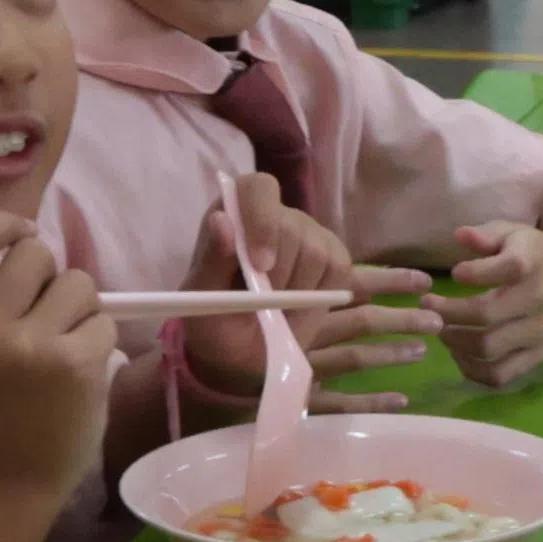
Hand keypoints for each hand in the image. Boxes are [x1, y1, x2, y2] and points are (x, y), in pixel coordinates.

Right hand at [0, 214, 118, 497]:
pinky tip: (77, 370)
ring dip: (77, 308)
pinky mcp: (77, 363)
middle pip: (34, 254)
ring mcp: (32, 347)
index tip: (20, 233)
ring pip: (77, 282)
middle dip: (46, 277)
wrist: (8, 479)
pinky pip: (103, 320)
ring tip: (58, 345)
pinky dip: (97, 340)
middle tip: (40, 315)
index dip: (0, 224)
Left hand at [178, 173, 441, 401]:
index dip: (264, 222)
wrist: (237, 352)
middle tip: (263, 307)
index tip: (260, 266)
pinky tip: (300, 308)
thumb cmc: (212, 322)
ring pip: (321, 251)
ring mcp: (307, 234)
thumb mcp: (200, 299)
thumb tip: (221, 221)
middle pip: (294, 227)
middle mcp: (274, 214)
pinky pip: (341, 270)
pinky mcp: (333, 257)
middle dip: (280, 275)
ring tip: (277, 312)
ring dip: (300, 292)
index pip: (258, 189)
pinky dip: (323, 296)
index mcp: (233, 212)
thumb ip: (210, 259)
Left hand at [444, 219, 542, 389]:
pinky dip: (472, 370)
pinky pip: (500, 375)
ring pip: (489, 349)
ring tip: (440, 329)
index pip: (504, 270)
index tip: (455, 273)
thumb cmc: (533, 252)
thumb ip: (485, 234)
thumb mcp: (512, 232)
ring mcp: (540, 332)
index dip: (473, 273)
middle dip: (448, 314)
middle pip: (486, 317)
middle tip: (428, 307)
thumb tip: (459, 236)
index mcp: (532, 264)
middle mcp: (539, 300)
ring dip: (455, 342)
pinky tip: (458, 352)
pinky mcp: (538, 355)